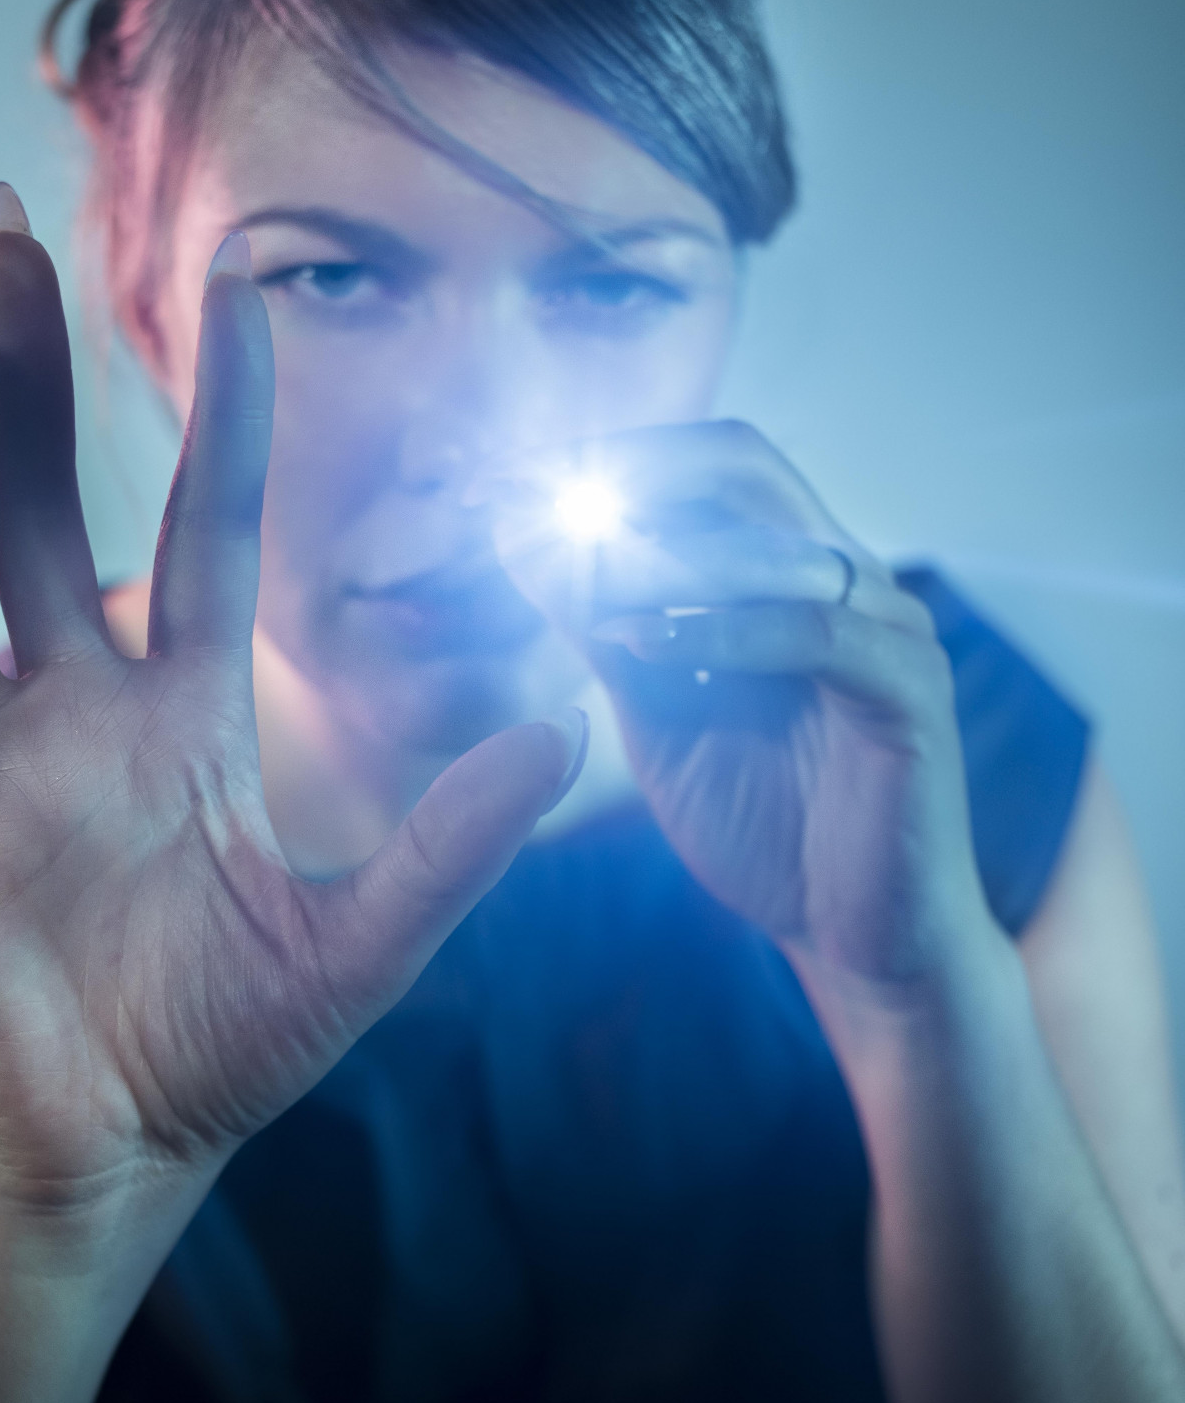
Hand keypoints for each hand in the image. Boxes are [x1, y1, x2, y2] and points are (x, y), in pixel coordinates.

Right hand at [0, 194, 580, 1239]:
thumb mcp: (368, 941)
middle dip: (23, 374)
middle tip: (3, 226)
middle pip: (40, 506)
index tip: (244, 286)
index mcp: (189, 713)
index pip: (209, 524)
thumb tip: (568, 731)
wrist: (135, 1153)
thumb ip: (457, 840)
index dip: (225, 409)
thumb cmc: (238, 1043)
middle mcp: (82, 712)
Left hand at [495, 420, 989, 991]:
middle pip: (740, 464)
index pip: (701, 466)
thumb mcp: (656, 710)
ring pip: (769, 544)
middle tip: (519, 493)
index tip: (490, 483)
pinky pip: (814, 633)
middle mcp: (848, 576)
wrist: (857, 943)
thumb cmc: (763, 824)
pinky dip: (720, 629)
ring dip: (653, 550)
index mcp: (790, 570)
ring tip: (559, 569)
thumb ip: (601, 625)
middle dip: (622, 469)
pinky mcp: (911, 691)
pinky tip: (636, 644)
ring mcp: (889, 626)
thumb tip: (516, 537)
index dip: (598, 460)